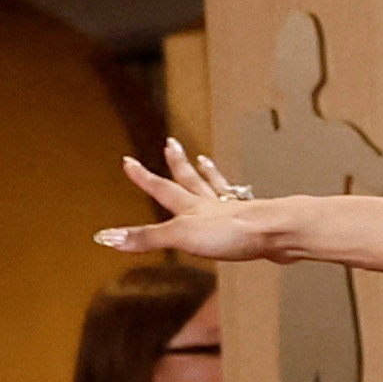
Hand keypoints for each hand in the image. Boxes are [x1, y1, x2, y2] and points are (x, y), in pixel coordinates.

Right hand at [98, 141, 300, 264]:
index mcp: (191, 208)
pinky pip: (242, 204)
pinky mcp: (254, 222)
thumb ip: (146, 237)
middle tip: (170, 144)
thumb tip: (107, 237)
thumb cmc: (232, 232)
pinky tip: (245, 198)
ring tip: (204, 160)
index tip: (128, 161)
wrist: (275, 232)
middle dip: (176, 164)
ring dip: (208, 175)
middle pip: (189, 180)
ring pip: (217, 188)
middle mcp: (211, 204)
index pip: (161, 188)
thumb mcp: (181, 237)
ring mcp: (234, 211)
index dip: (143, 177)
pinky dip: (238, 198)